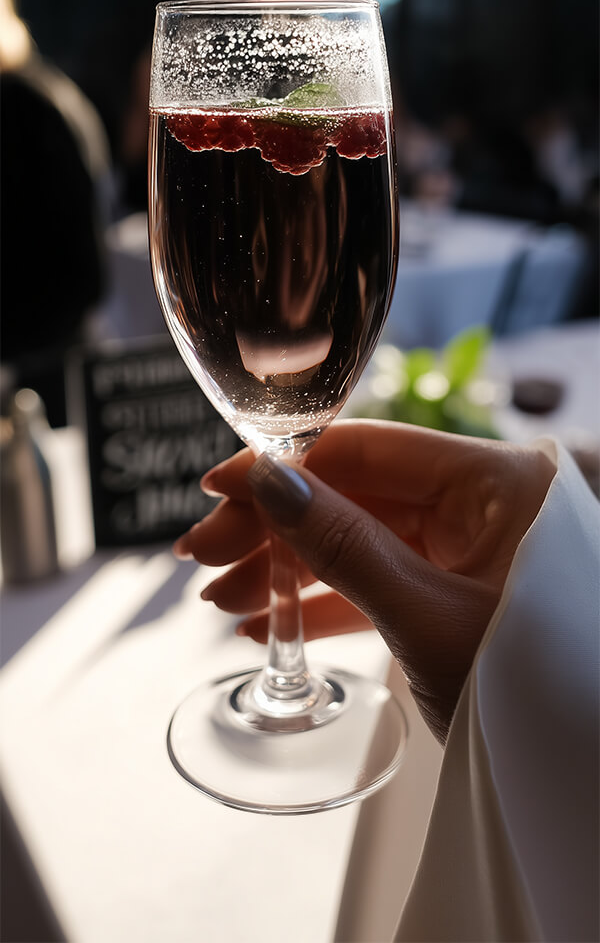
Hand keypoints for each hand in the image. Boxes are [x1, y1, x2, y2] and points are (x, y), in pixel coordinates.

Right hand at [175, 421, 554, 742]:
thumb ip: (344, 548)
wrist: (577, 776)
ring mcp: (467, 550)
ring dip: (288, 569)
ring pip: (358, 540)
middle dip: (274, 527)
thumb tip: (268, 482)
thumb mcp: (427, 617)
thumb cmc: (532, 693)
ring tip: (225, 600)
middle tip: (203, 555)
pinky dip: (325, 602)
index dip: (286, 464)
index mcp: (497, 481)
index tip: (219, 485)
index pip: (370, 448)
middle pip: (354, 494)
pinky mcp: (452, 594)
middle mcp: (483, 504)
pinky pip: (377, 582)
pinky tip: (267, 622)